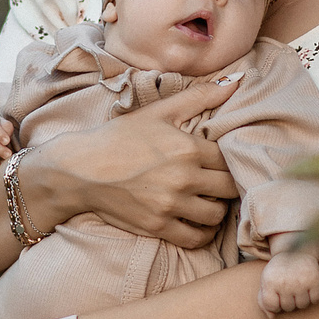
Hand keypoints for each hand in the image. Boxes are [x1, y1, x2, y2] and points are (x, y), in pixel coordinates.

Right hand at [20, 74, 241, 248]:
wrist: (81, 169)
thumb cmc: (120, 137)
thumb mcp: (158, 111)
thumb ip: (200, 96)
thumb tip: (237, 81)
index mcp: (188, 148)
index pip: (230, 158)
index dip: (230, 159)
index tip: (223, 161)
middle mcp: (183, 178)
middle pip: (229, 188)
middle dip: (228, 184)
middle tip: (220, 182)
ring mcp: (170, 205)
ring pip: (216, 215)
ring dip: (218, 209)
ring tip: (209, 201)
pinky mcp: (158, 226)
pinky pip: (196, 238)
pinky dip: (203, 233)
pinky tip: (199, 222)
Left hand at [258, 249, 318, 317]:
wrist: (296, 251)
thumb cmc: (279, 271)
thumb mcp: (266, 282)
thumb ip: (263, 301)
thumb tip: (272, 317)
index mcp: (270, 282)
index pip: (272, 306)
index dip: (275, 304)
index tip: (277, 295)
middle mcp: (285, 282)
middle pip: (288, 307)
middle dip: (288, 300)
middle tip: (288, 287)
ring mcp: (301, 282)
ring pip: (302, 305)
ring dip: (301, 299)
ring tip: (298, 287)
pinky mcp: (316, 280)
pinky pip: (315, 300)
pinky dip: (313, 296)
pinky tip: (308, 287)